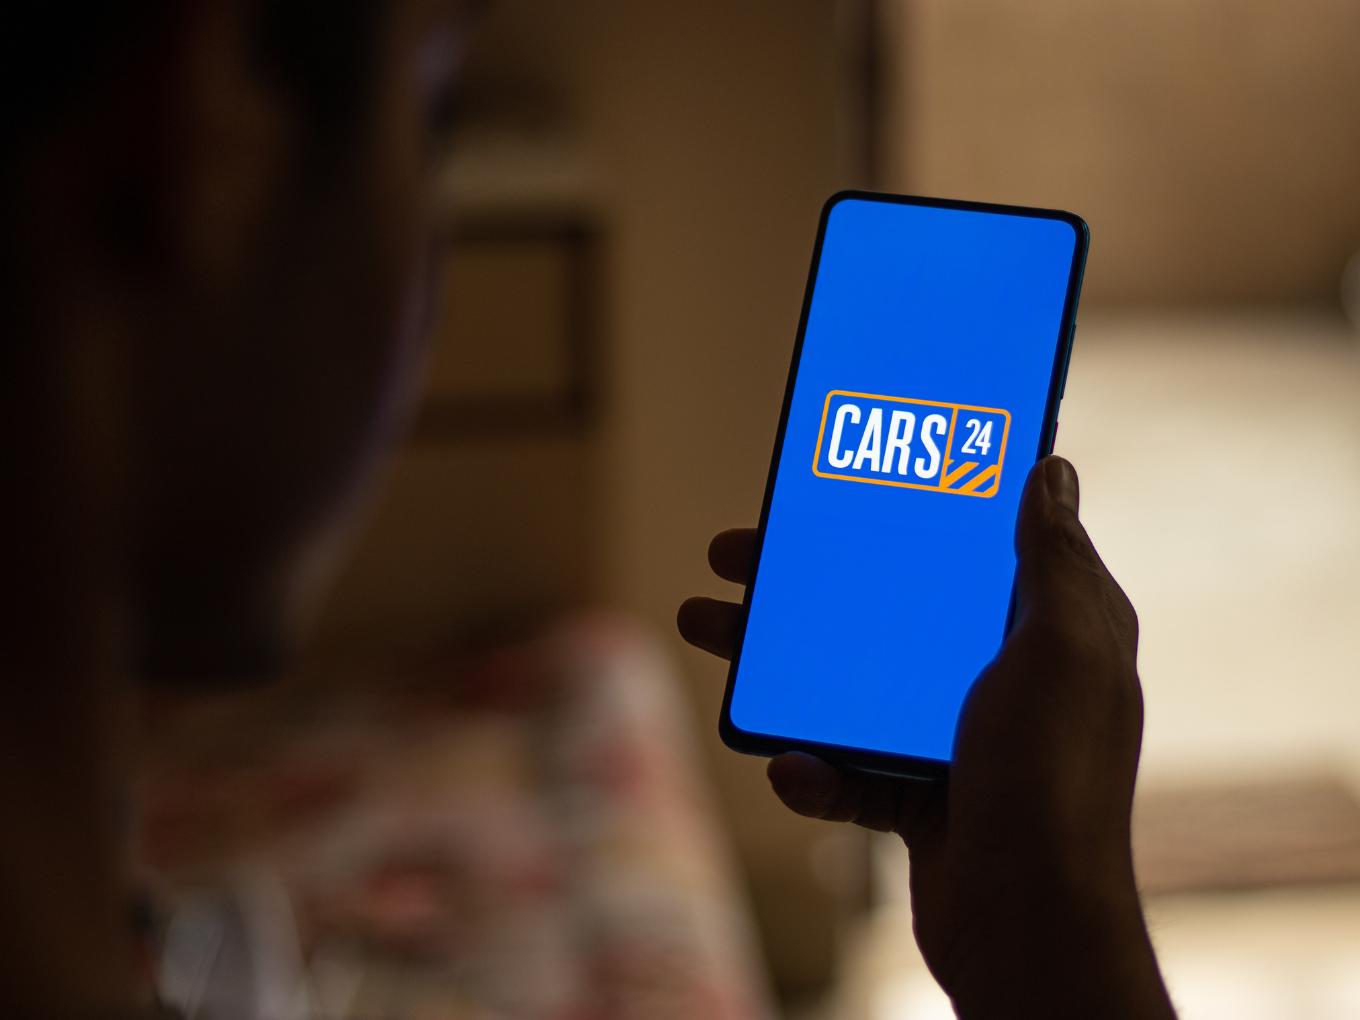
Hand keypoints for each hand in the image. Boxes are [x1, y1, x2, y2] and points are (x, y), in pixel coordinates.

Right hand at [678, 457, 1175, 1018]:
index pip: (972, 546)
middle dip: (806, 580)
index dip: (910, 507)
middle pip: (888, 607)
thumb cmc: (1050, 777)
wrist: (1027, 924)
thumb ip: (1055, 561)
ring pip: (850, 681)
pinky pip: (850, 768)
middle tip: (734, 552)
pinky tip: (791, 766)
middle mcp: (1001, 678)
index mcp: (1045, 631)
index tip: (843, 477)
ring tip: (707, 624)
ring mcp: (955, 738)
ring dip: (778, 659)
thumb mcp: (1063, 650)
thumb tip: (1054, 469)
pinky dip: (815, 769)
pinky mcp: (918, 797)